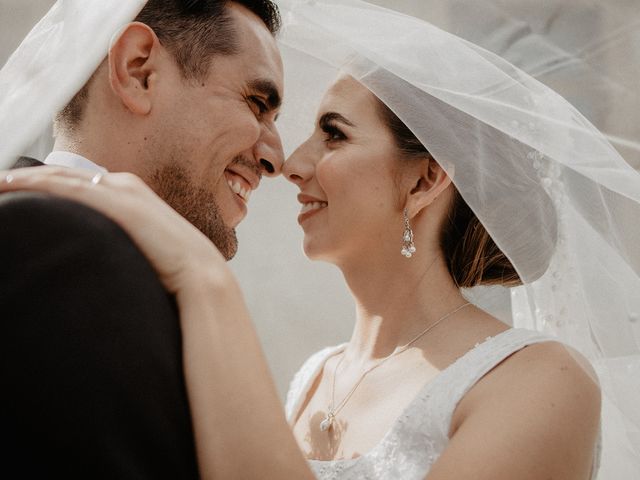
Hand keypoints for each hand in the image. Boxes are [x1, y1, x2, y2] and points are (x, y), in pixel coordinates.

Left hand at [1, 167, 228, 293]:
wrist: (201, 276)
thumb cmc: (173, 270)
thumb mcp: (142, 249)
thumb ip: (120, 242)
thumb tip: (101, 256)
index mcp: (130, 195)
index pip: (78, 183)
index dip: (44, 183)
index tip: (14, 191)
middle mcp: (124, 186)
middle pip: (64, 174)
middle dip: (27, 177)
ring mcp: (121, 191)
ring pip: (61, 176)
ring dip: (24, 178)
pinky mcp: (118, 202)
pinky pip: (68, 187)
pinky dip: (35, 184)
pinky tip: (8, 185)